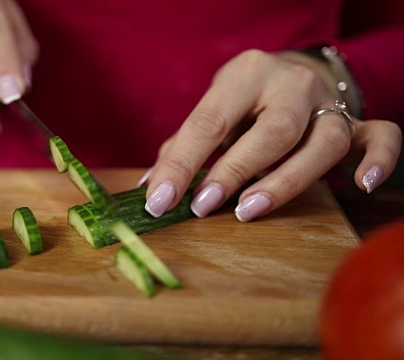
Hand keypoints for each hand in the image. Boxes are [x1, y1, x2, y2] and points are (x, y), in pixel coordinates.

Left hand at [143, 49, 401, 221]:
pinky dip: (379, 160)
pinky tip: (361, 185)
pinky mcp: (356, 121)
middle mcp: (290, 84)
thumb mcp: (210, 111)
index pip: (209, 121)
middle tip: (203, 206)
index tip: (159, 201)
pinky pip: (382, 136)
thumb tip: (152, 190)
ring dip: (286, 179)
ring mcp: (327, 103)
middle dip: (234, 171)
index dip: (182, 164)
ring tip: (248, 210)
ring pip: (324, 139)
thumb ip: (182, 147)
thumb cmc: (241, 101)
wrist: (291, 71)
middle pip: (272, 130)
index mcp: (244, 75)